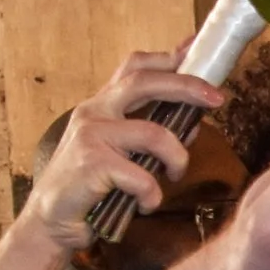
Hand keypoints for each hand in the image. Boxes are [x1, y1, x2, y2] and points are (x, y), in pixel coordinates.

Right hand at [21, 47, 227, 251]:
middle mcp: (95, 112)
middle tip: (217, 97)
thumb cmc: (93, 188)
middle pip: (145, 82)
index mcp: (103, 106)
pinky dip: (152, 196)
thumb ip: (153, 135)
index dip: (168, 58)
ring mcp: (91, 135)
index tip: (195, 49)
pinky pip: (143, 178)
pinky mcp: (91, 164)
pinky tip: (142, 204)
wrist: (52, 221)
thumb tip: (194, 119)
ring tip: (172, 176)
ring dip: (177, 160)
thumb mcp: (125, 154)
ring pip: (156, 134)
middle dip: (186, 85)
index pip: (135, 68)